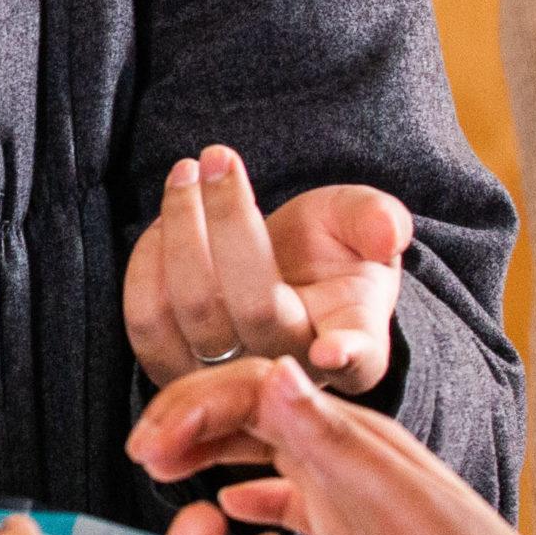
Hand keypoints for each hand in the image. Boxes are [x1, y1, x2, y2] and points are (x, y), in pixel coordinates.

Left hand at [124, 146, 411, 395]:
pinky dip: (147, 261)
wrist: (285, 275)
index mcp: (355, 342)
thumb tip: (388, 233)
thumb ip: (377, 221)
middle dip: (228, 219)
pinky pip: (147, 323)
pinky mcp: (176, 370)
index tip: (333, 348)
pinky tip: (166, 221)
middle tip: (216, 155)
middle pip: (253, 306)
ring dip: (179, 228)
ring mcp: (230, 378)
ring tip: (187, 171)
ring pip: (191, 311)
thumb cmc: (332, 249)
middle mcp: (290, 370)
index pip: (358, 357)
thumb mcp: (364, 224)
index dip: (347, 355)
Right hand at [133, 356, 532, 534]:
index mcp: (354, 439)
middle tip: (143, 455)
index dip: (192, 409)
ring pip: (261, 454)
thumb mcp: (401, 509)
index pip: (252, 392)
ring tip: (169, 476)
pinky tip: (230, 512)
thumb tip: (274, 370)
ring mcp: (352, 495)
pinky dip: (246, 498)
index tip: (148, 448)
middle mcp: (349, 457)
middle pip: (249, 413)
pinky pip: (285, 501)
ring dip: (209, 456)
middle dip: (187, 424)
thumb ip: (335, 441)